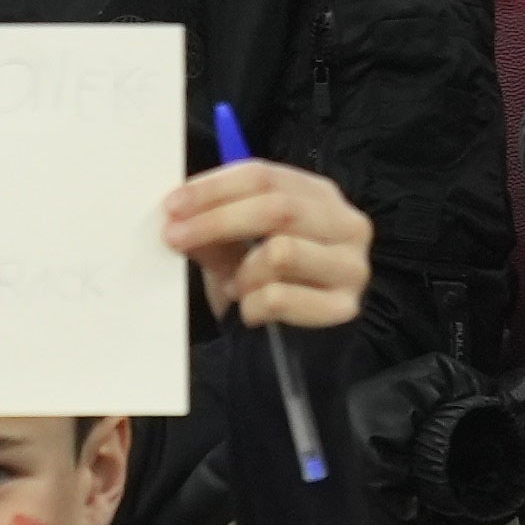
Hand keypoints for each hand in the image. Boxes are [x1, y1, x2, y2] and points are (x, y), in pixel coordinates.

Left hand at [161, 154, 369, 332]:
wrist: (293, 348)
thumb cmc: (265, 287)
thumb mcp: (234, 251)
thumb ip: (213, 228)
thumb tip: (179, 214)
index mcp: (320, 196)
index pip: (265, 176)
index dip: (214, 188)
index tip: (172, 205)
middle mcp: (347, 224)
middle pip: (277, 208)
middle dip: (217, 221)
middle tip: (175, 237)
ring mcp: (352, 267)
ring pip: (282, 252)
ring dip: (242, 272)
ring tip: (235, 286)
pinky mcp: (344, 308)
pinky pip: (281, 298)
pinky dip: (252, 306)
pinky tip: (251, 311)